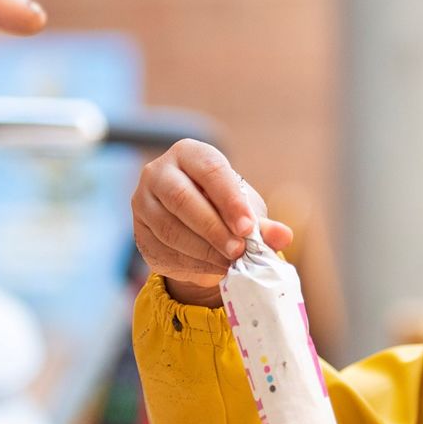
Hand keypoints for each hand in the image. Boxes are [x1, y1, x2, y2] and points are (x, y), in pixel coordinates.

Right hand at [132, 138, 292, 306]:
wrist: (195, 227)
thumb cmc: (224, 210)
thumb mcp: (245, 211)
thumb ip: (262, 224)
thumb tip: (284, 237)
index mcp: (190, 154)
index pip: (210, 171)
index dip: (229, 200)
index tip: (247, 228)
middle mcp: (159, 172)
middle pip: (182, 198)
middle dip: (213, 229)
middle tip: (238, 251)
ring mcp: (142, 201)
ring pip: (169, 228)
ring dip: (203, 250)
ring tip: (229, 263)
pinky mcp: (138, 231)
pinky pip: (162, 249)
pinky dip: (190, 263)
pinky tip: (211, 269)